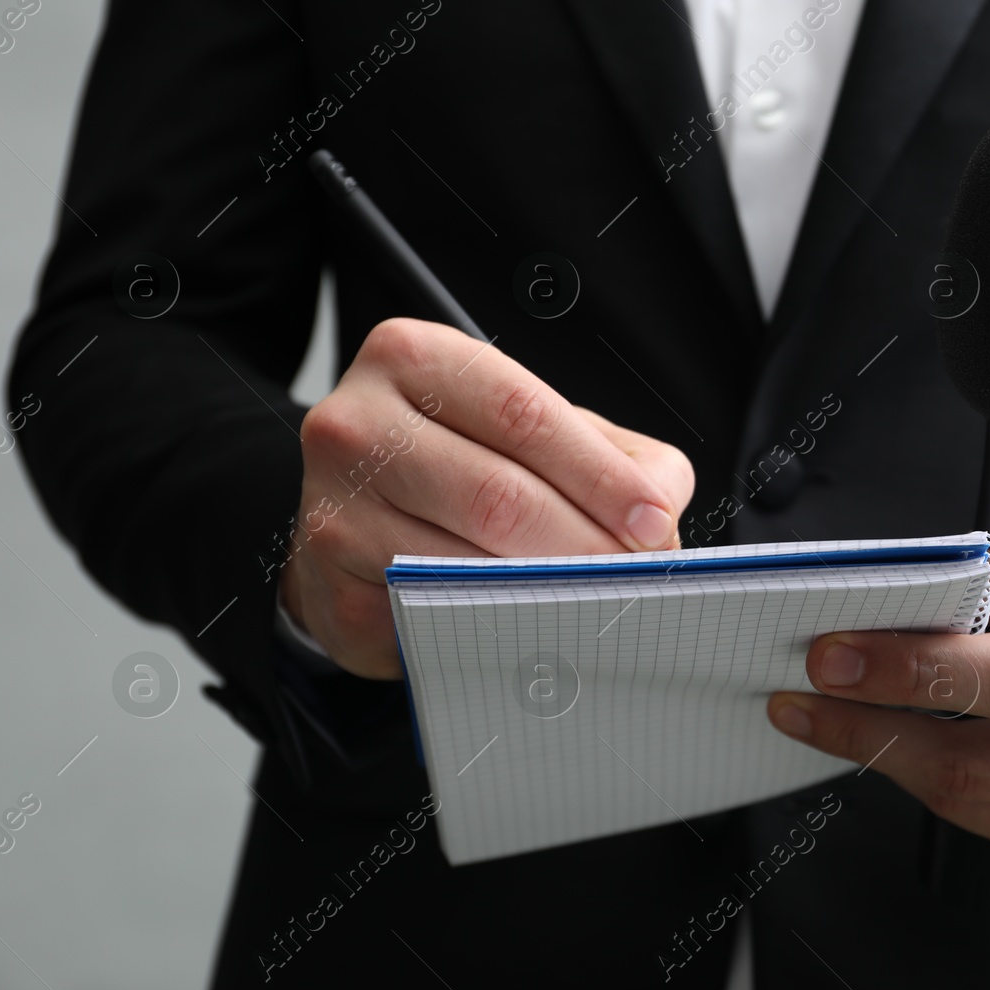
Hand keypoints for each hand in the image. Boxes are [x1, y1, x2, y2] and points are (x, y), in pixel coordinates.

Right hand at [280, 318, 694, 679]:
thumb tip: (660, 513)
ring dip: (546, 595)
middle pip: (498, 496)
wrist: (355, 526)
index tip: (654, 523)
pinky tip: (530, 631)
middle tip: (636, 578)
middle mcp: (355, 423)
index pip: (526, 414)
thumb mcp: (539, 432)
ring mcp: (331, 508)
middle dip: (585, 545)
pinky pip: (431, 617)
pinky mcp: (329, 588)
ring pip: (465, 564)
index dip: (601, 476)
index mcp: (415, 358)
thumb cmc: (464, 465)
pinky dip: (494, 629)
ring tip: (597, 605)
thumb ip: (614, 455)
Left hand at [766, 537, 989, 857]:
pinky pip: (980, 811)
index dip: (960, 592)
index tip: (878, 597)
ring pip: (983, 766)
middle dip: (906, 673)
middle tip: (828, 660)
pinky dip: (910, 776)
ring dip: (880, 738)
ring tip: (813, 710)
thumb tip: (912, 590)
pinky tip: (868, 746)